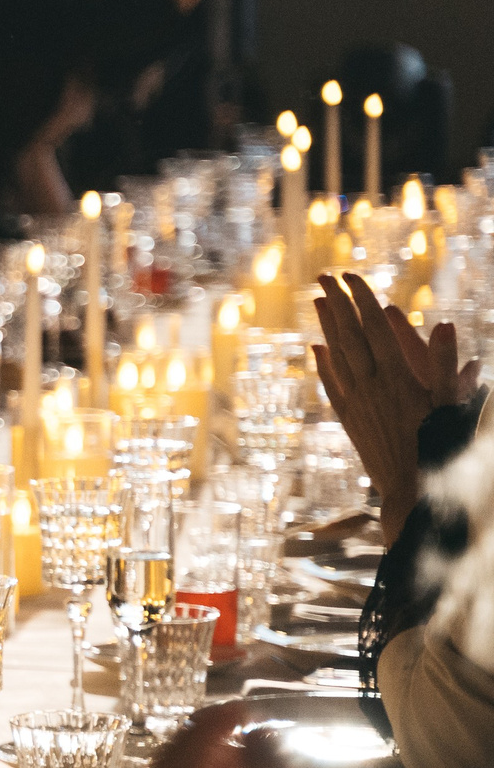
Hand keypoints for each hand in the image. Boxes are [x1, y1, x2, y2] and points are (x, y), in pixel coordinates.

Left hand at [310, 270, 477, 541]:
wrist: (410, 492)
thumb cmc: (440, 449)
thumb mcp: (451, 404)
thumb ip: (445, 365)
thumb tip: (446, 325)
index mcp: (395, 377)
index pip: (373, 328)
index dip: (362, 300)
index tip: (351, 275)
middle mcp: (369, 386)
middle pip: (348, 336)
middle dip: (337, 303)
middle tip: (323, 276)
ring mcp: (355, 402)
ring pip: (336, 356)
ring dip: (327, 327)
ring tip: (319, 302)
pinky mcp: (349, 419)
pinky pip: (332, 383)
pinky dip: (323, 363)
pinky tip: (317, 349)